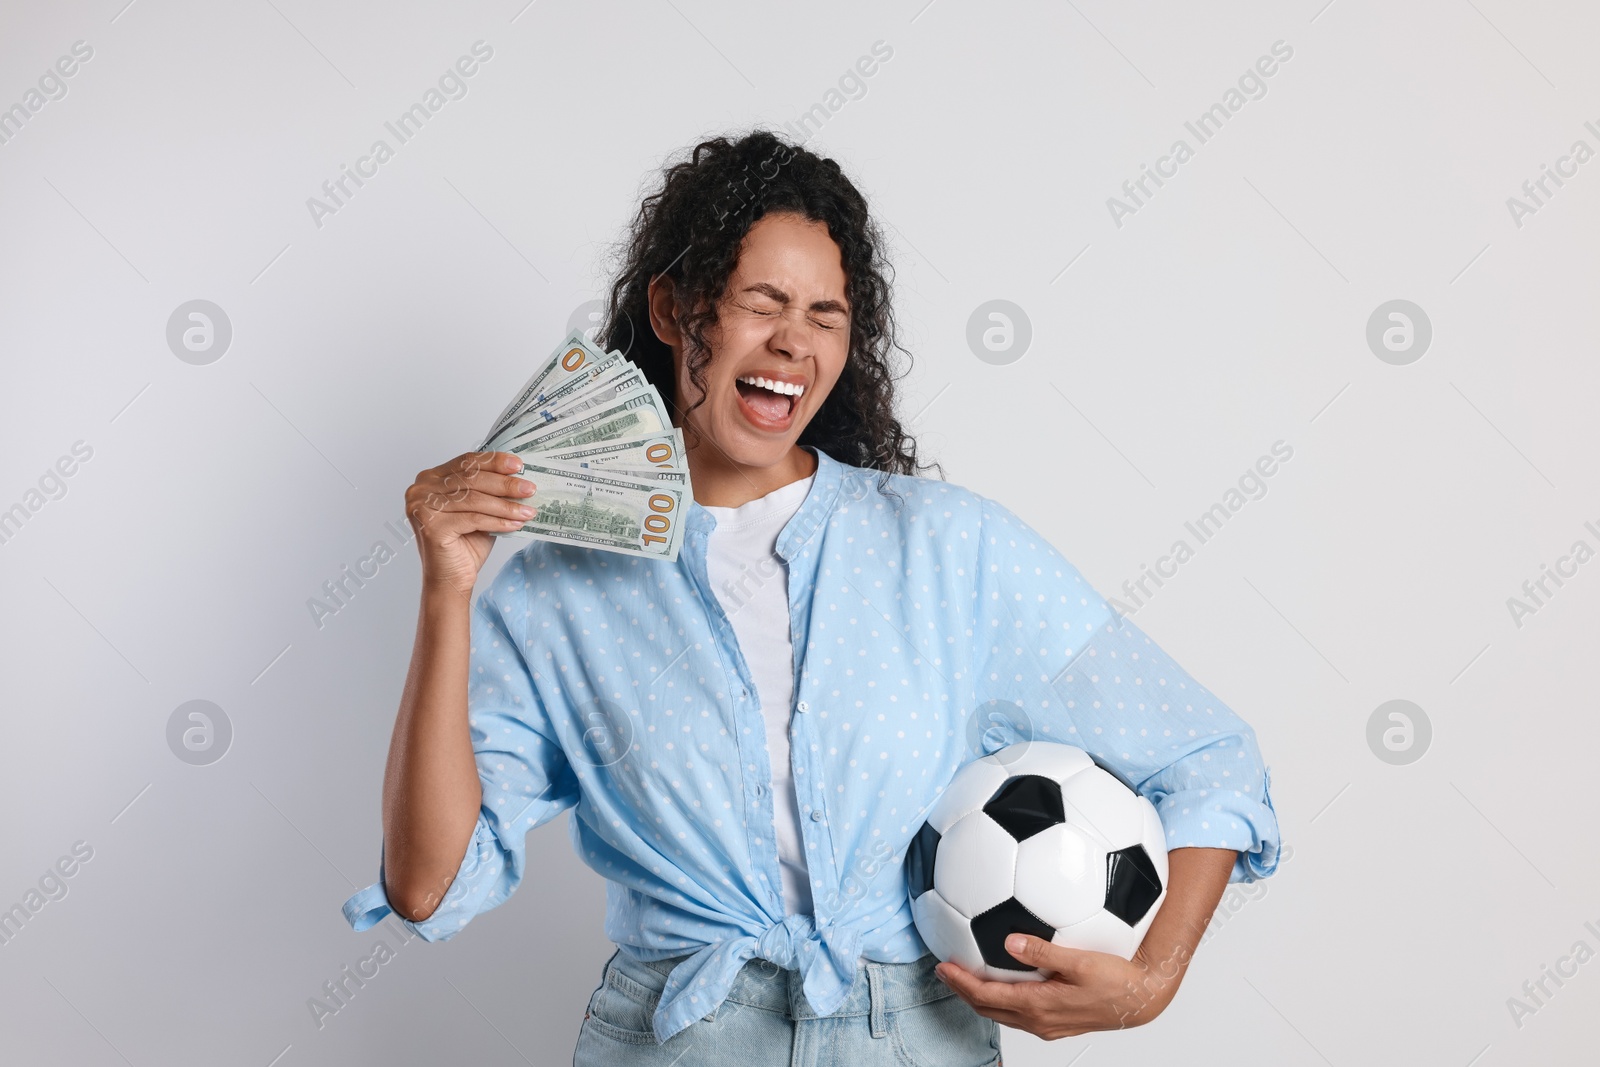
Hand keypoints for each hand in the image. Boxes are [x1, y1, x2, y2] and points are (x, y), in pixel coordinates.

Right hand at [405, 450, 536, 597]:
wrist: (452, 578)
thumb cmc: (465, 543)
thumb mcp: (480, 509)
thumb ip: (490, 490)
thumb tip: (519, 475)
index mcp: (430, 478)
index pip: (466, 462)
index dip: (494, 462)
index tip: (519, 465)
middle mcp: (420, 489)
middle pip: (471, 479)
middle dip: (505, 484)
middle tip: (530, 488)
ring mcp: (421, 506)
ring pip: (474, 500)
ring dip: (506, 505)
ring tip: (528, 510)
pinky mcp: (430, 526)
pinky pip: (473, 519)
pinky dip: (498, 522)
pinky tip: (516, 524)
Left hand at [935, 934, 1178, 1039]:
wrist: (1141, 1000)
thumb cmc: (1116, 980)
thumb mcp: (1080, 960)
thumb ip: (1042, 951)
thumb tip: (1010, 941)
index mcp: (1038, 1005)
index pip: (985, 996)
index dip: (960, 982)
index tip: (943, 966)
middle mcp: (1038, 1021)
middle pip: (987, 1008)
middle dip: (962, 991)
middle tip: (945, 971)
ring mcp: (1047, 1026)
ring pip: (1002, 1014)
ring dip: (980, 997)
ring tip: (966, 977)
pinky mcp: (1056, 1024)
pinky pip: (1018, 1015)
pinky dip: (1000, 1000)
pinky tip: (1002, 984)